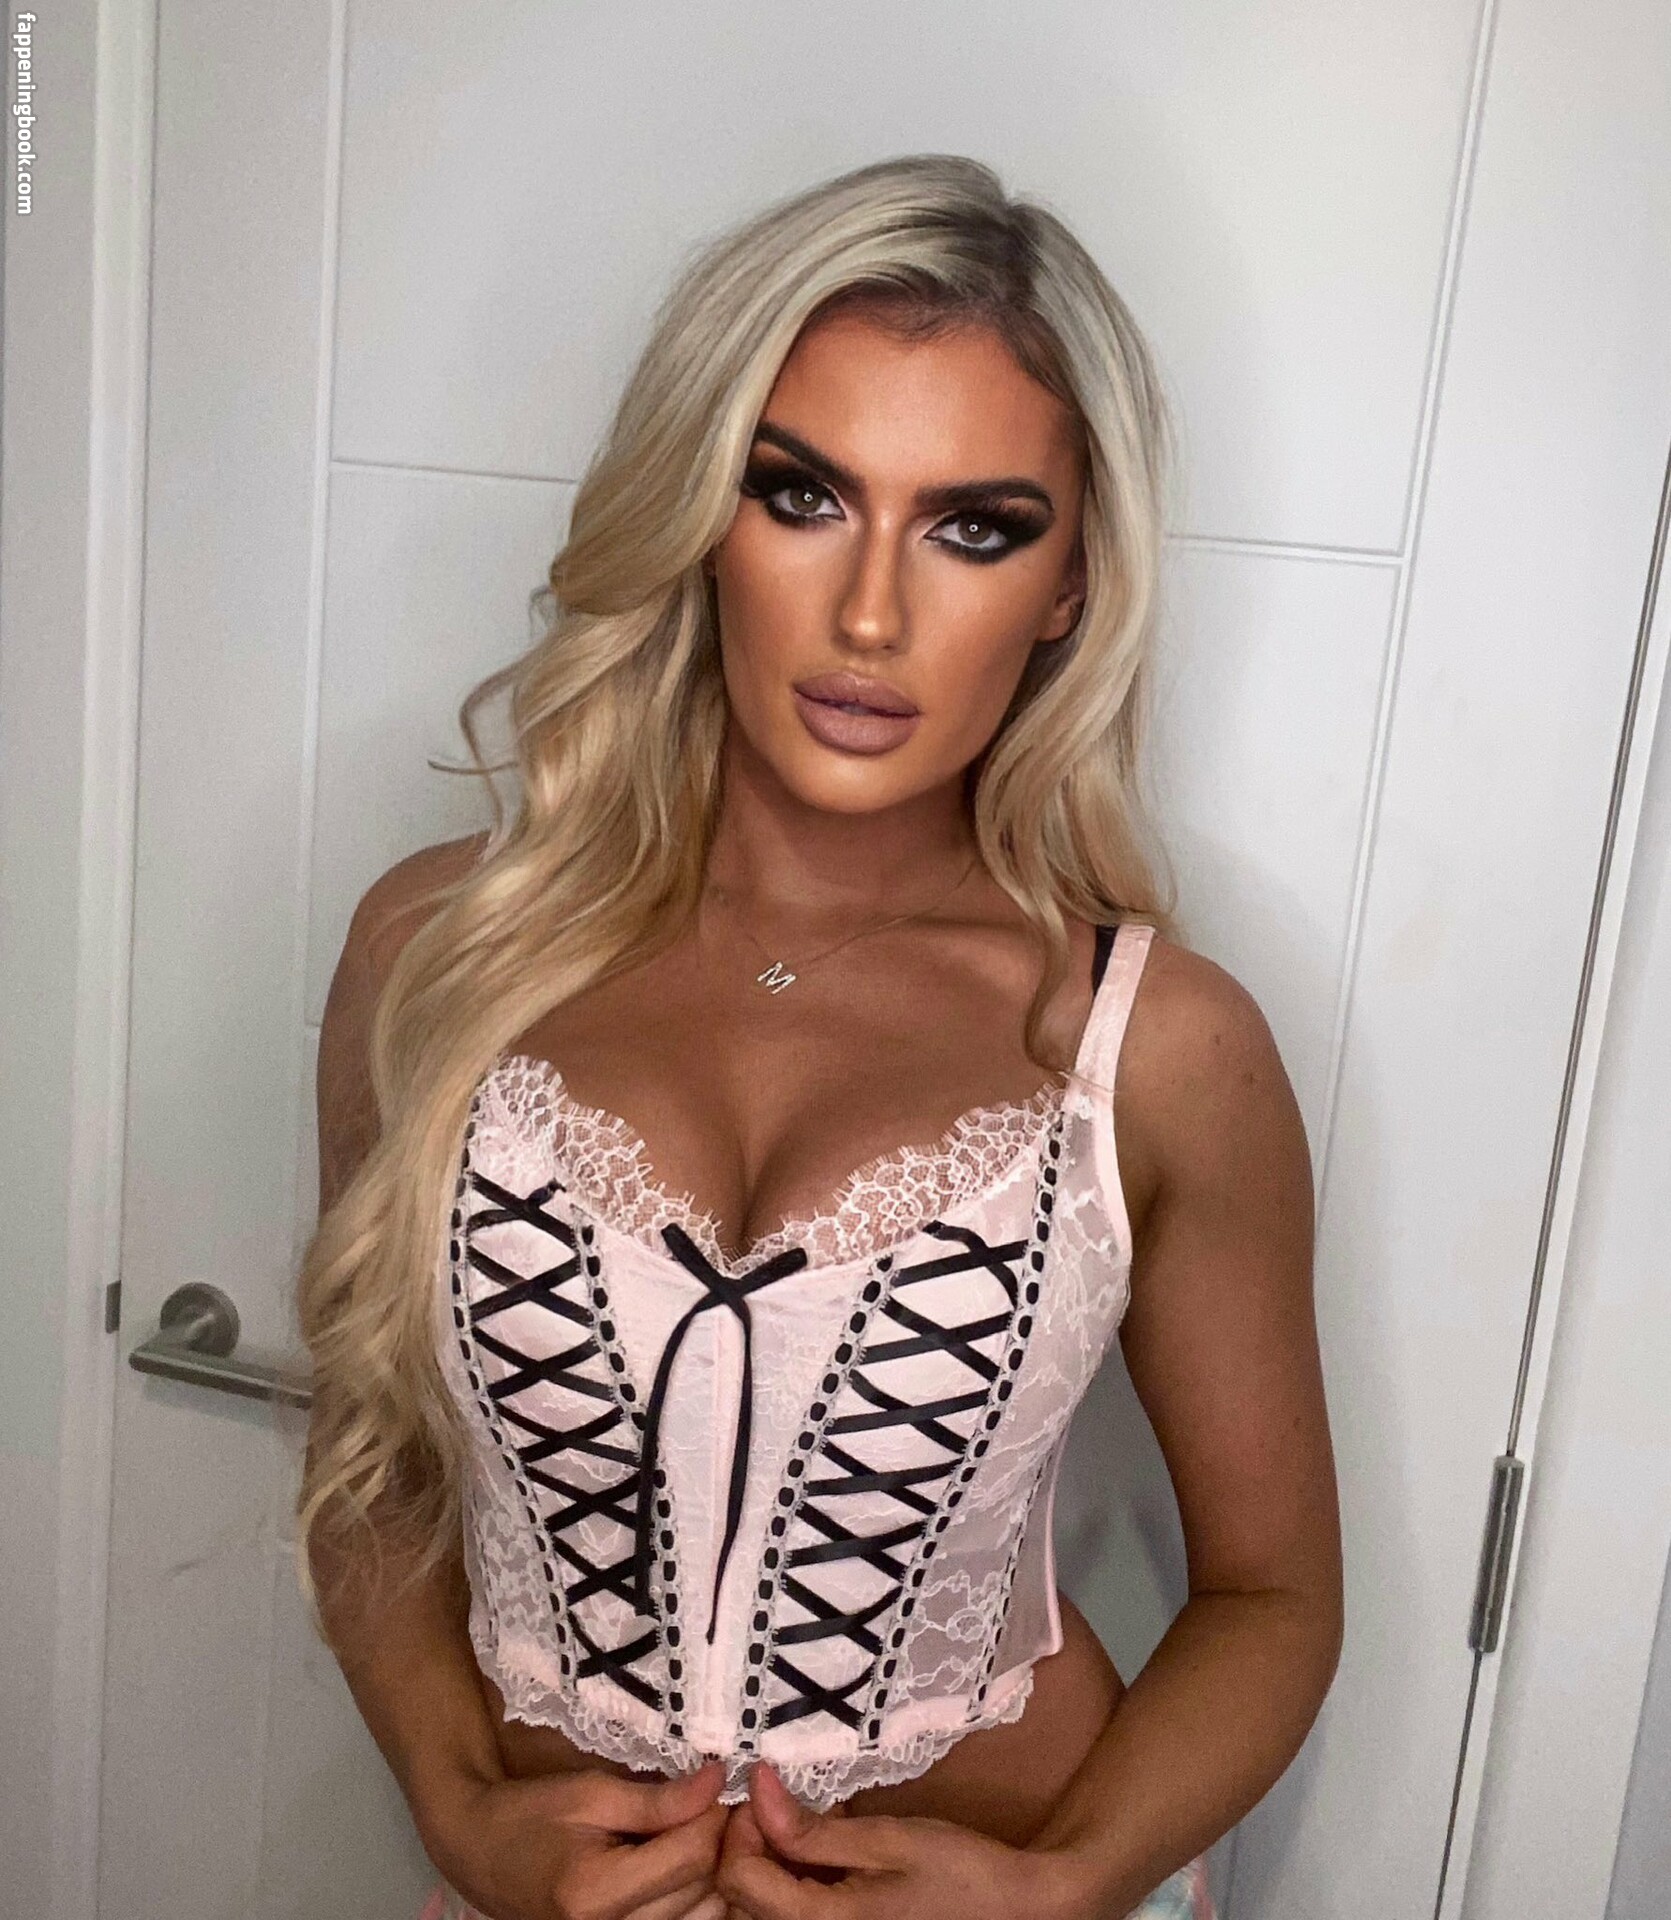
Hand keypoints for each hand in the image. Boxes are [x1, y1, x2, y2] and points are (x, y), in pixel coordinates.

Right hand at [420, 1758, 730, 1919]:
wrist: (480, 1853)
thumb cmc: (531, 1815)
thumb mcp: (590, 1793)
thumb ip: (657, 1798)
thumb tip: (719, 1780)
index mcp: (594, 1893)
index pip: (691, 1856)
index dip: (714, 1813)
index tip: (716, 1779)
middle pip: (702, 1888)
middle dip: (717, 1840)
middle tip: (712, 1800)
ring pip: (703, 1915)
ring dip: (711, 1871)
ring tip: (696, 1830)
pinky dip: (694, 1896)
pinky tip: (684, 1862)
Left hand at [715, 1763, 1081, 1919]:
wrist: (1010, 1910)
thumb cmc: (955, 1872)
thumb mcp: (885, 1840)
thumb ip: (812, 1829)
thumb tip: (756, 1786)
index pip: (739, 1878)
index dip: (741, 1827)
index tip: (766, 1787)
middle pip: (741, 1898)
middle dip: (748, 1842)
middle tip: (777, 1799)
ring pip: (761, 1907)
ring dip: (765, 1861)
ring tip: (796, 1823)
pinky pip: (791, 1913)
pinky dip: (790, 1878)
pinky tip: (815, 1850)